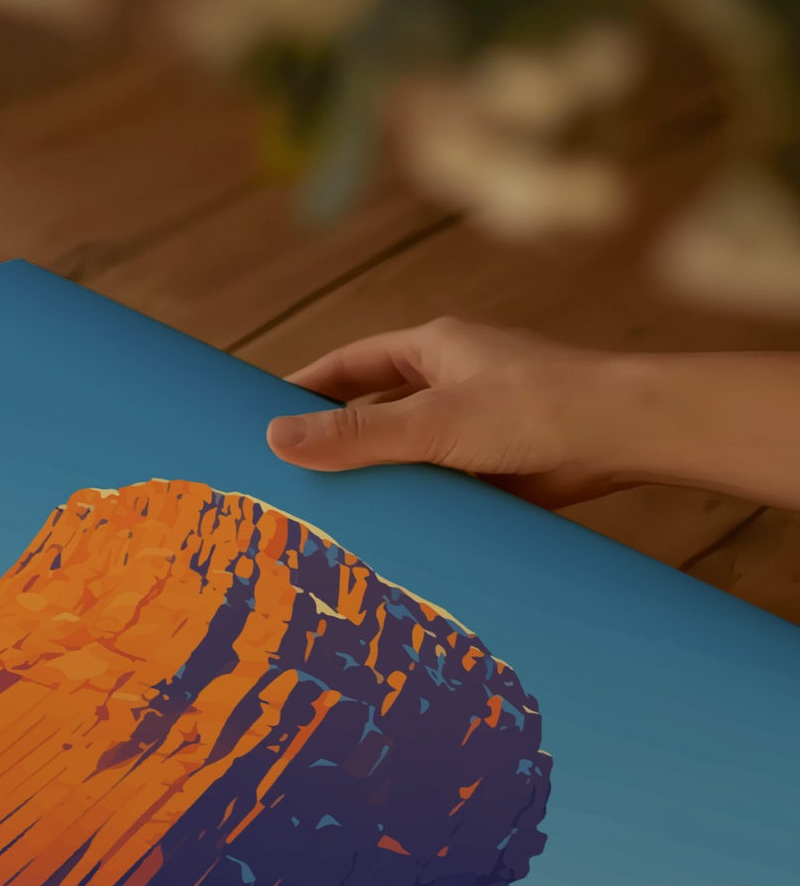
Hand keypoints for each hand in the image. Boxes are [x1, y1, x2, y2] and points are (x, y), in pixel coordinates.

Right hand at [266, 317, 633, 506]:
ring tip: (324, 518)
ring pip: (404, 454)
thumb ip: (356, 434)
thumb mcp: (433, 422)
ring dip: (373, 480)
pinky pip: (437, 486)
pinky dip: (412, 507)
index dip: (304, 389)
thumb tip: (274, 440)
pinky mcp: (494, 468)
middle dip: (333, 442)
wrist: (626, 437)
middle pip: (373, 411)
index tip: (261, 418)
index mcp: (434, 349)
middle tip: (283, 478)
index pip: (349, 365)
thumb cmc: (537, 407)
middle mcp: (451, 383)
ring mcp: (473, 427)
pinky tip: (386, 535)